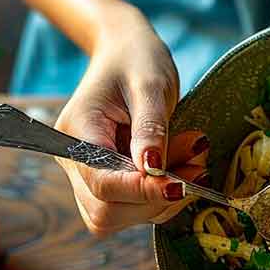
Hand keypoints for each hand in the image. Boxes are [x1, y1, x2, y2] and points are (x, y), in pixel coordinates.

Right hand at [55, 5, 207, 235]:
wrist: (127, 53)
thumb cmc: (137, 60)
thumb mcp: (150, 85)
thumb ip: (150, 128)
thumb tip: (151, 169)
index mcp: (76, 132)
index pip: (101, 180)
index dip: (140, 190)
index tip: (180, 184)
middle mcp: (74, 161)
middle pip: (105, 210)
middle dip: (154, 198)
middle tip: (196, 167)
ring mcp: (87, 175)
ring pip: (118, 216)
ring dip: (162, 200)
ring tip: (193, 161)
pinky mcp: (108, 182)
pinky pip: (131, 208)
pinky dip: (162, 198)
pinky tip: (183, 169)